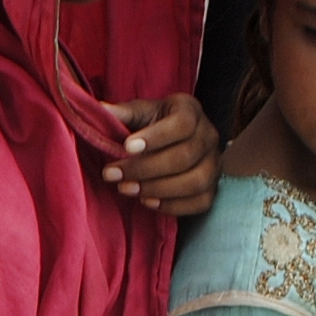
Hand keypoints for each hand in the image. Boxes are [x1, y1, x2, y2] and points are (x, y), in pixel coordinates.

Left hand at [101, 95, 221, 216]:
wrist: (172, 143)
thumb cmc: (151, 126)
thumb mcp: (139, 113)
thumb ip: (123, 112)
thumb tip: (100, 110)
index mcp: (191, 111)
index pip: (182, 124)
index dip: (155, 137)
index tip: (126, 147)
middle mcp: (209, 136)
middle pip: (186, 156)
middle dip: (146, 169)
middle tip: (114, 175)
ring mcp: (214, 164)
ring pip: (195, 181)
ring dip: (158, 189)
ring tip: (127, 189)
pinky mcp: (212, 188)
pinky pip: (200, 202)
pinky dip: (173, 206)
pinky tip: (147, 202)